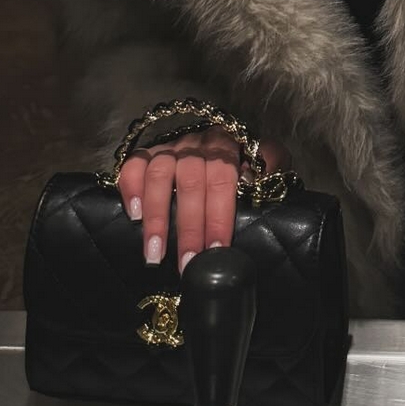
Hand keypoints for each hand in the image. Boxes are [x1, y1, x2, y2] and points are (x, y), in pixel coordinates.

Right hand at [118, 126, 293, 274]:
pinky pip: (134, 163)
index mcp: (228, 146)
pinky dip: (131, 187)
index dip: (219, 214)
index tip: (216, 249)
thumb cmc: (246, 162)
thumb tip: (259, 185)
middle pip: (192, 181)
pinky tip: (135, 215)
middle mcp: (197, 144)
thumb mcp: (267, 162)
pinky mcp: (148, 154)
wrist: (220, 142)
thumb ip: (273, 166)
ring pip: (160, 174)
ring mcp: (171, 148)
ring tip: (154, 254)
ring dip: (157, 216)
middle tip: (187, 263)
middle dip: (189, 227)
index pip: (224, 179)